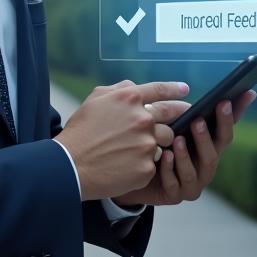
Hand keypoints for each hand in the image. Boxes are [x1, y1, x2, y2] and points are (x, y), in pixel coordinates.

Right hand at [55, 81, 189, 199]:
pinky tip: (127, 165)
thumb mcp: (96, 99)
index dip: (175, 89)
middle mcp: (142, 118)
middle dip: (178, 116)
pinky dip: (144, 163)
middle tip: (182, 119)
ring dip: (156, 143)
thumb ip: (120, 90)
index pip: (160, 90)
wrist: (71, 165)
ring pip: (165, 141)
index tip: (186, 90)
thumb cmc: (81, 130)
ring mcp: (146, 144)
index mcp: (129, 98)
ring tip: (136, 149)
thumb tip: (137, 88)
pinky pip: (155, 163)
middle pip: (170, 117)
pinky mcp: (146, 167)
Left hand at [111, 90, 256, 207]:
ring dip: (186, 155)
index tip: (225, 101)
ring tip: (177, 139)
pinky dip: (169, 170)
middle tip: (198, 121)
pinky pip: (174, 184)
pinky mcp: (174, 195)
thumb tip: (193, 88)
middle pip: (213, 154)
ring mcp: (191, 183)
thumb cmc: (160, 143)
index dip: (228, 118)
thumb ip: (186, 111)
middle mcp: (205, 167)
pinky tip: (163, 157)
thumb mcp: (173, 124)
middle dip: (206, 137)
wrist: (134, 170)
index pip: (225, 133)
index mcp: (209, 147)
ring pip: (194, 172)